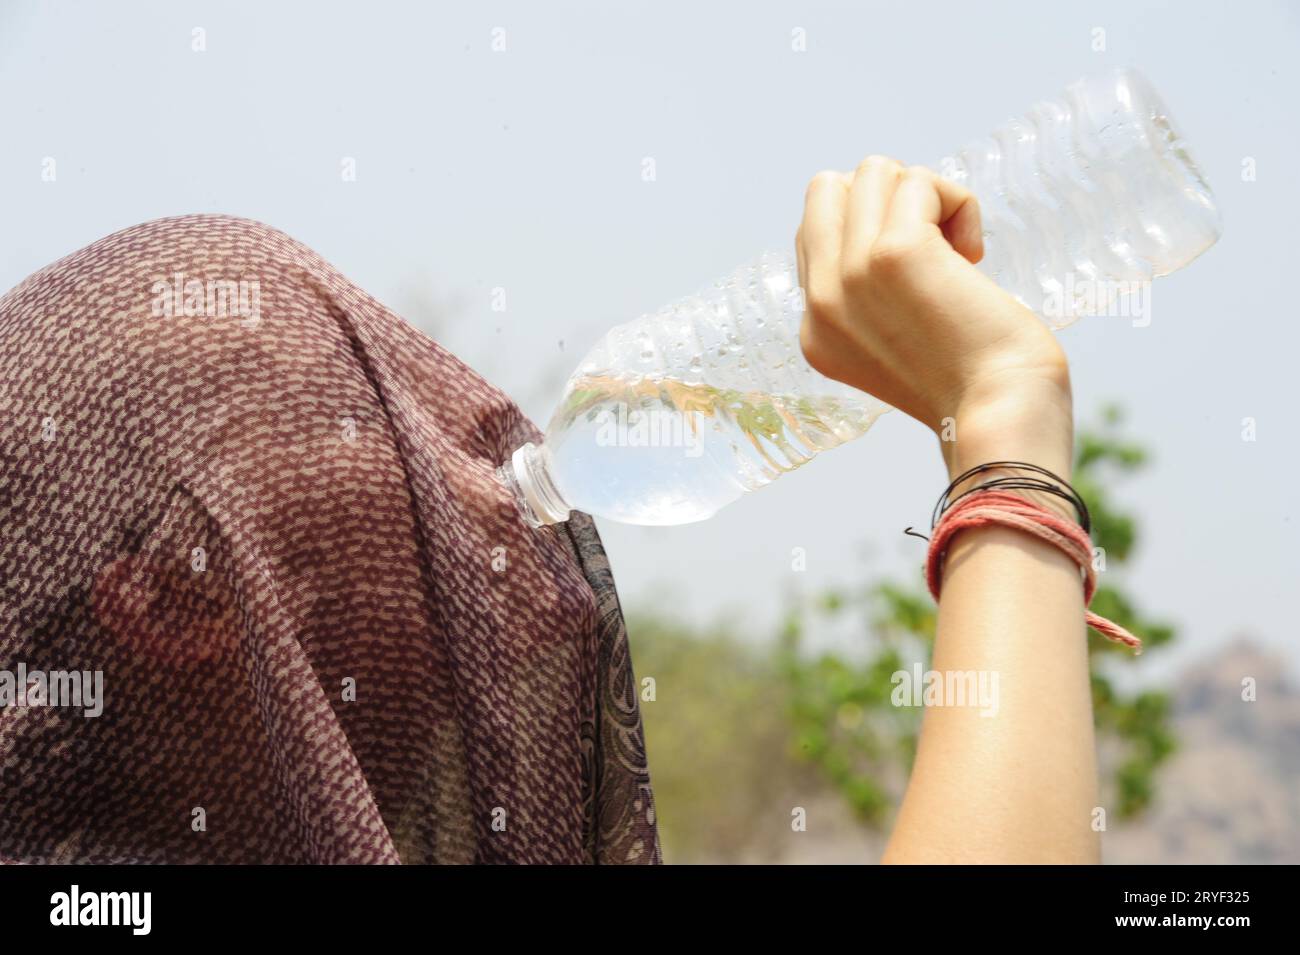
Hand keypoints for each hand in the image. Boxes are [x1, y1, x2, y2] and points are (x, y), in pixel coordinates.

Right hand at [795, 156, 1074, 480]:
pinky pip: (920, 182)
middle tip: (934, 248)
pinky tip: (974, 255)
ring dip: (927, 196)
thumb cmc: (975, 382)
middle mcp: (821, 302)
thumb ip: (872, 297)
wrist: (1001, 415)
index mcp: (816, 331)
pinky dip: (958, 203)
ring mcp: (852, 275)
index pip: (816, 232)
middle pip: (829, 189)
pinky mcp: (894, 253)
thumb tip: (896, 215)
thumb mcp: (895, 345)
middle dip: (889, 198)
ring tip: (957, 252)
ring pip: (874, 171)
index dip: (874, 231)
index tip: (921, 277)